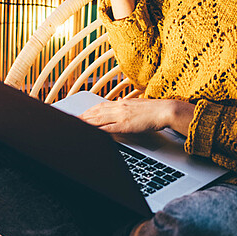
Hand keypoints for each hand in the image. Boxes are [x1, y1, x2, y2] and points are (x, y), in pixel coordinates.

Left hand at [79, 97, 193, 134]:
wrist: (165, 110)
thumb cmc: (154, 110)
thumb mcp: (137, 106)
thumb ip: (126, 107)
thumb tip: (119, 106)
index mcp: (121, 103)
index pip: (100, 106)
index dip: (88, 110)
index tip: (80, 114)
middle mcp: (118, 107)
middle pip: (95, 112)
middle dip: (82, 116)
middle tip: (70, 120)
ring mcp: (121, 116)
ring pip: (98, 119)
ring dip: (85, 122)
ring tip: (75, 126)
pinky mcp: (125, 125)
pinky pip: (107, 128)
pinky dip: (97, 130)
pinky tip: (90, 132)